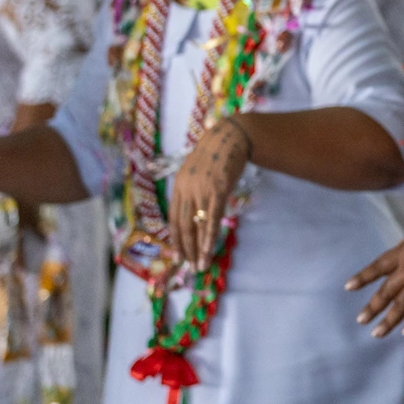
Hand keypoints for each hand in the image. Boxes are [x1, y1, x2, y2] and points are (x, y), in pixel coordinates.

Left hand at [169, 117, 251, 270]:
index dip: (175, 239)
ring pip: (196, 225)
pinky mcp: (218, 190)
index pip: (173, 218)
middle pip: (183, 225)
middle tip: (190, 266)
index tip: (179, 255)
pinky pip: (212, 217)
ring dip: (198, 248)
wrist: (231, 137)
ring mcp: (201, 190)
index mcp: (179, 186)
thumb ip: (193, 190)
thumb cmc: (216, 154)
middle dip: (186, 249)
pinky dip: (209, 235)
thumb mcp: (197, 172)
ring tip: (200, 264)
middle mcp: (186, 189)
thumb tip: (195, 211)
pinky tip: (209, 248)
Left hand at [345, 213, 403, 336]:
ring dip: (388, 321)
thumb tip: (400, 255)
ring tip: (376, 333)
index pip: (378, 267)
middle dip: (372, 307)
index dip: (363, 277)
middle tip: (361, 320)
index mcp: (403, 253)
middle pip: (386, 291)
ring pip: (401, 305)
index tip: (348, 287)